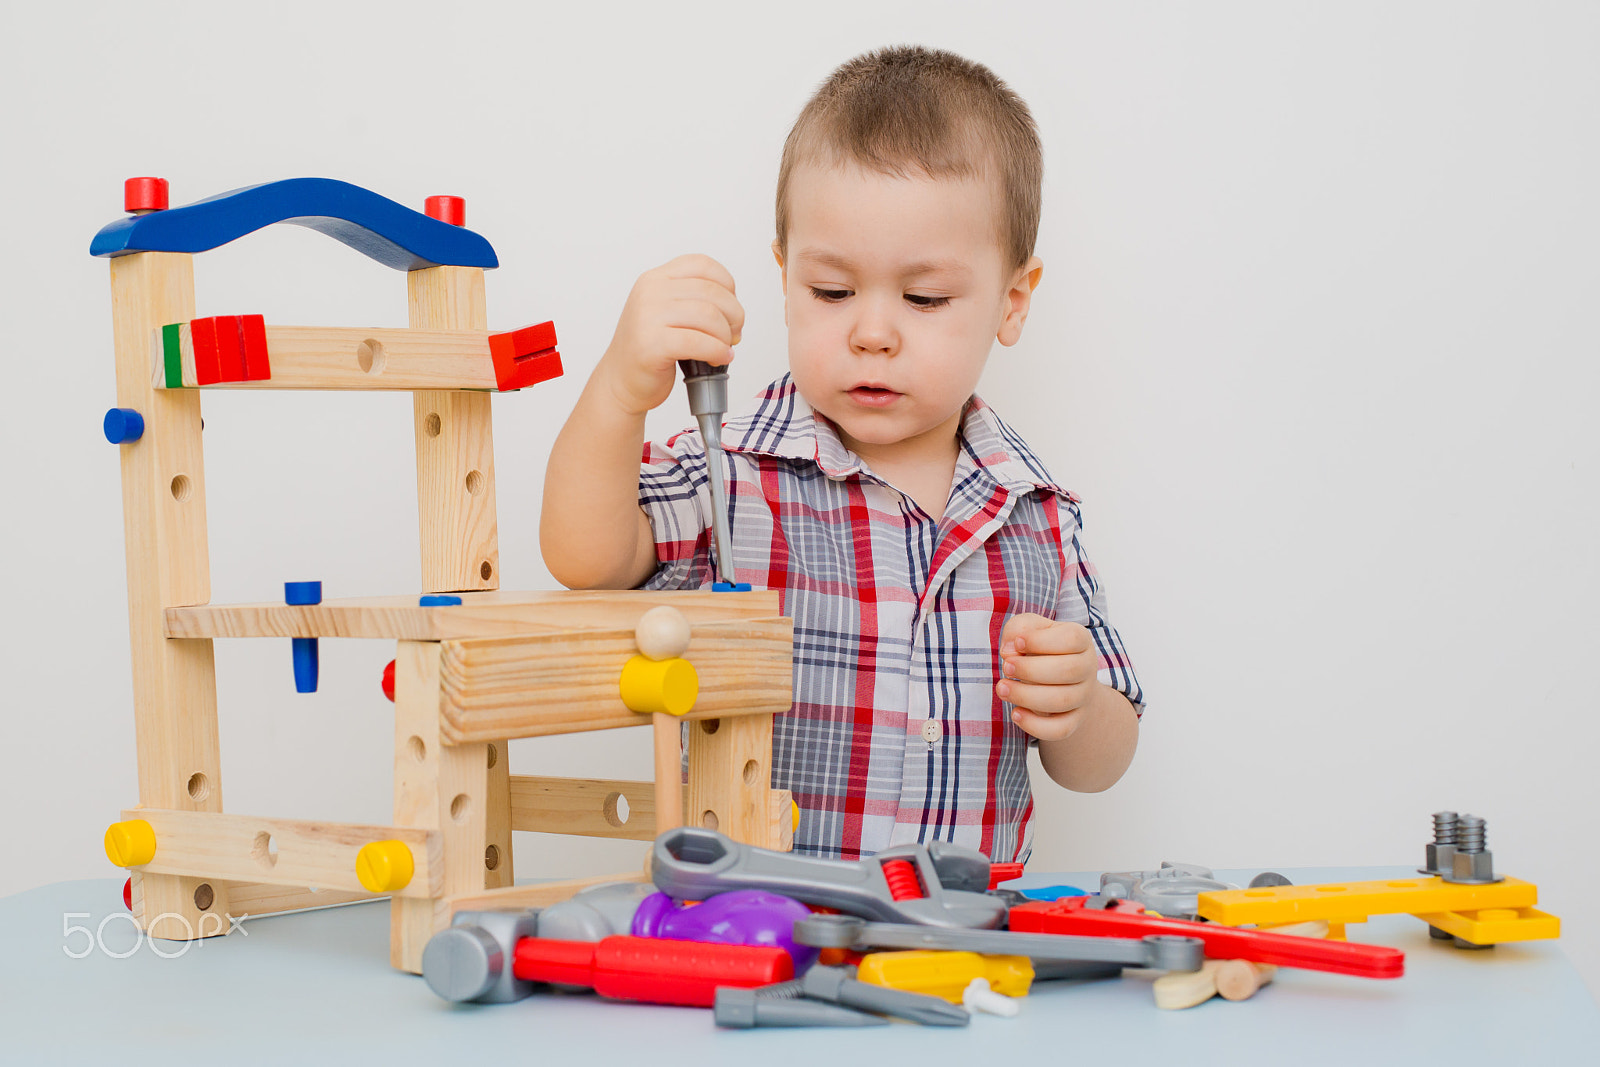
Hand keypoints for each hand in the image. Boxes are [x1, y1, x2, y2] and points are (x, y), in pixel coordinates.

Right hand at [598, 254, 744, 416]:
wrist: (620, 381)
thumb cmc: (649, 349)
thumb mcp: (666, 312)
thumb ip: (692, 300)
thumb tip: (734, 309)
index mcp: (655, 279)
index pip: (703, 265)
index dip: (727, 285)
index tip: (730, 307)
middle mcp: (650, 292)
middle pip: (712, 292)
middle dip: (734, 315)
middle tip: (734, 334)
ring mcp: (648, 317)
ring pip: (709, 316)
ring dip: (726, 336)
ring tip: (724, 348)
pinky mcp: (652, 344)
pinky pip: (699, 342)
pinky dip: (718, 351)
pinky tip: (719, 358)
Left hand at [995, 613, 1101, 741]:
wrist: (1059, 679)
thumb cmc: (1039, 648)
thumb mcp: (1028, 628)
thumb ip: (1019, 629)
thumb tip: (1011, 650)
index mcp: (1080, 639)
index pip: (1072, 639)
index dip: (1041, 641)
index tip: (1018, 643)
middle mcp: (1087, 667)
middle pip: (1068, 670)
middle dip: (1031, 670)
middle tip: (1006, 667)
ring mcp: (1083, 696)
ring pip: (1062, 701)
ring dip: (1027, 696)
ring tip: (1002, 688)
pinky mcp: (1074, 720)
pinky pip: (1061, 729)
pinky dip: (1036, 726)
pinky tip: (1016, 714)